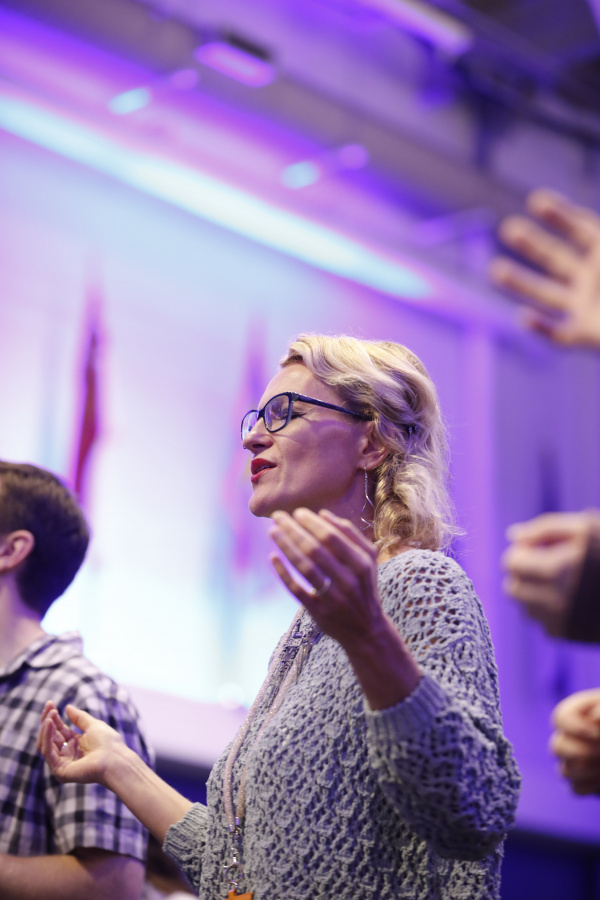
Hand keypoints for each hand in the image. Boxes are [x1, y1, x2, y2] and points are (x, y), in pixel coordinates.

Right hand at [38, 701, 125, 785]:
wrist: (115, 759)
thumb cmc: (109, 743)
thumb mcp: (92, 725)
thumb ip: (79, 718)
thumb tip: (67, 707)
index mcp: (75, 744)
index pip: (58, 730)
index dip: (53, 717)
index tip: (50, 703)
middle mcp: (67, 754)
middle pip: (49, 737)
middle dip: (47, 721)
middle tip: (49, 706)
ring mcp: (63, 763)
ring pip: (45, 745)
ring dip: (45, 729)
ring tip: (50, 715)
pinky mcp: (60, 770)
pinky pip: (48, 753)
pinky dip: (47, 737)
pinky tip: (49, 724)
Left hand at [269, 507, 381, 648]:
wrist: (366, 630)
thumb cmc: (363, 587)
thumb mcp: (367, 561)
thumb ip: (351, 535)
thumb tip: (324, 514)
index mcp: (362, 564)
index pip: (331, 537)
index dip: (312, 523)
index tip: (296, 512)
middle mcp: (348, 581)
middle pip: (315, 549)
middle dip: (293, 530)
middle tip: (277, 516)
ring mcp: (333, 598)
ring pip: (304, 567)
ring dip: (286, 546)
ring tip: (272, 531)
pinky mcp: (319, 612)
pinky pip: (297, 589)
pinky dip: (283, 573)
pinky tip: (273, 557)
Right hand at [490, 189, 599, 346]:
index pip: (580, 230)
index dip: (559, 215)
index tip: (536, 200)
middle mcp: (594, 280)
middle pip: (556, 259)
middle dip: (531, 245)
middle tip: (507, 229)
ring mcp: (587, 308)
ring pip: (547, 294)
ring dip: (521, 283)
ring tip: (495, 270)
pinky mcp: (584, 336)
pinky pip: (557, 333)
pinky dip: (540, 327)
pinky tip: (524, 318)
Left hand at [501, 511, 597, 635]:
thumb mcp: (584, 528)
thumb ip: (544, 530)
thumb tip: (512, 536)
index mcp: (556, 570)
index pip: (512, 563)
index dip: (520, 552)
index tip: (535, 548)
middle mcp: (555, 601)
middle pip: (513, 589)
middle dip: (523, 575)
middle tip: (543, 564)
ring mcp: (562, 622)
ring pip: (525, 609)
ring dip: (533, 594)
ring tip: (558, 581)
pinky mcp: (570, 635)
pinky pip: (543, 624)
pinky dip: (549, 611)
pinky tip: (569, 598)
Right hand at [550, 690, 599, 794]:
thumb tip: (593, 717)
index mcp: (577, 712)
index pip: (560, 718)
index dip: (576, 728)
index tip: (597, 734)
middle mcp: (569, 736)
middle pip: (557, 747)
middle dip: (583, 753)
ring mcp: (572, 760)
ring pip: (564, 771)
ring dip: (589, 771)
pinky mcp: (582, 781)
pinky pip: (576, 788)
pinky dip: (592, 786)